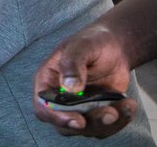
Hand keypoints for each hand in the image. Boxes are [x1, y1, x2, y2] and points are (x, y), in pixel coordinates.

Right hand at [33, 23, 137, 138]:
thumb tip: (70, 88)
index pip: (43, 107)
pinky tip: (129, 105)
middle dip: (90, 123)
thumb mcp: (80, 46)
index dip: (56, 117)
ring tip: (126, 104)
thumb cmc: (91, 42)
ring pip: (88, 129)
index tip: (79, 120)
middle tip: (110, 112)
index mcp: (48, 81)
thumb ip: (72, 64)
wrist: (114, 47)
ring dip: (109, 123)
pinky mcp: (97, 112)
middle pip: (66, 125)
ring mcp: (79, 107)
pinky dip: (120, 120)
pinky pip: (106, 127)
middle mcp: (61, 99)